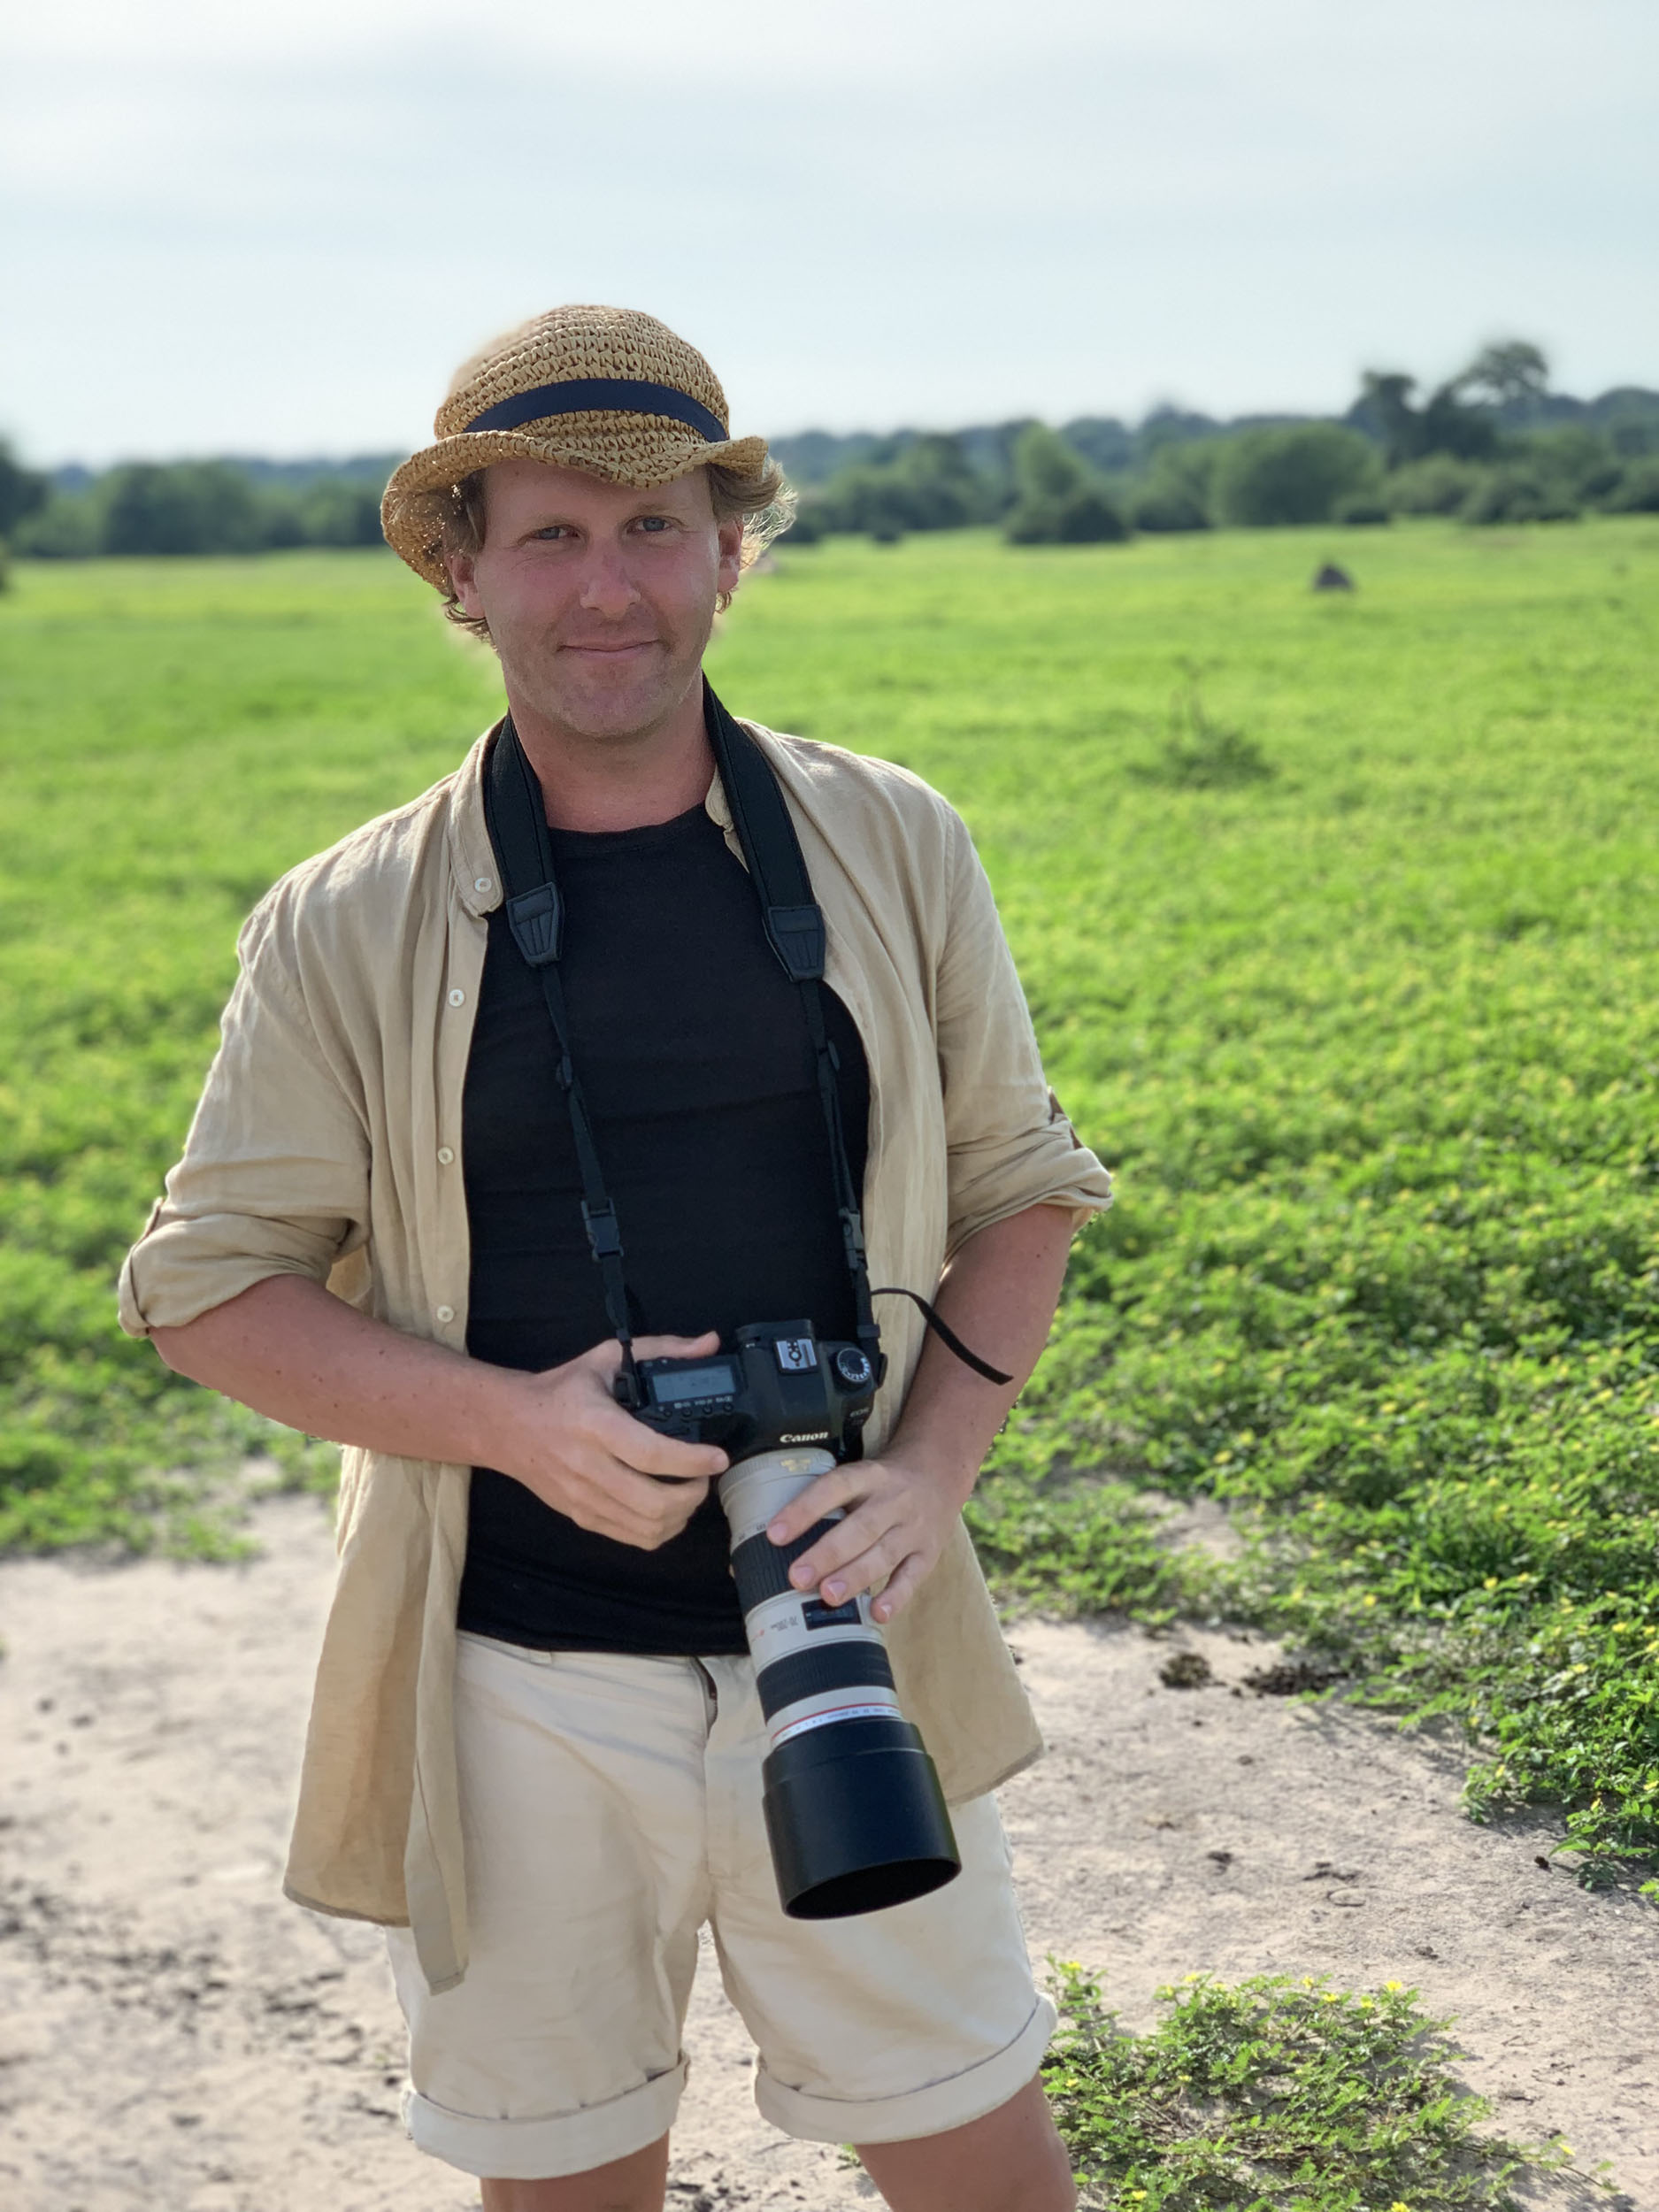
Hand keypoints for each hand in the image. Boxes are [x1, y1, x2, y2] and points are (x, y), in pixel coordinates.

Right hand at [489, 1333, 728, 1549]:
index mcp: (595, 1423)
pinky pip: (631, 1538)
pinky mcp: (580, 1516)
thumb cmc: (561, 1390)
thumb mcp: (606, 1357)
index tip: (718, 1457)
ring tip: (689, 1491)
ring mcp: (582, 1497)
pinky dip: (660, 1530)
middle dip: (694, 1493)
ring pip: (646, 1527)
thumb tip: (708, 1344)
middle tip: (705, 1475)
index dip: (692, 1460)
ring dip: (681, 1514)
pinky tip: (668, 1510)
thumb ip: (661, 1348)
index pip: (651, 1453)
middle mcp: (587, 1465)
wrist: (507, 1425)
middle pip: (653, 1501)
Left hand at [761, 1449, 974, 1625]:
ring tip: (828, 1596)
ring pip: (884, 1553)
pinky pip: (912, 1577)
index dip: (804, 1510)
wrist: (938, 1474)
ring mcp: (913, 1528)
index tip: (775, 1535)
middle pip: (861, 1527)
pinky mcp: (928, 1553)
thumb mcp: (856, 1478)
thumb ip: (822, 1504)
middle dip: (828, 1553)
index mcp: (869, 1475)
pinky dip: (896, 1597)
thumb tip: (765, 1544)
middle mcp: (893, 1500)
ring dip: (856, 1576)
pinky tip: (877, 1613)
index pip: (834, 1487)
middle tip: (798, 1577)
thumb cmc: (880, 1484)